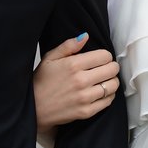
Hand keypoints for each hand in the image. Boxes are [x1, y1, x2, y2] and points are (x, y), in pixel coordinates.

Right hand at [32, 33, 120, 147]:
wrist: (34, 108)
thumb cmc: (42, 81)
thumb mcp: (50, 58)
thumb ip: (69, 45)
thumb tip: (85, 36)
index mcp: (73, 65)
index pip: (105, 56)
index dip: (105, 56)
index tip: (100, 59)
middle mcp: (81, 81)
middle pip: (112, 69)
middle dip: (111, 67)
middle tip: (105, 68)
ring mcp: (84, 97)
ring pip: (113, 85)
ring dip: (111, 81)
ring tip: (104, 80)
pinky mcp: (86, 112)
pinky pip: (108, 101)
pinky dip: (108, 95)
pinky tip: (101, 92)